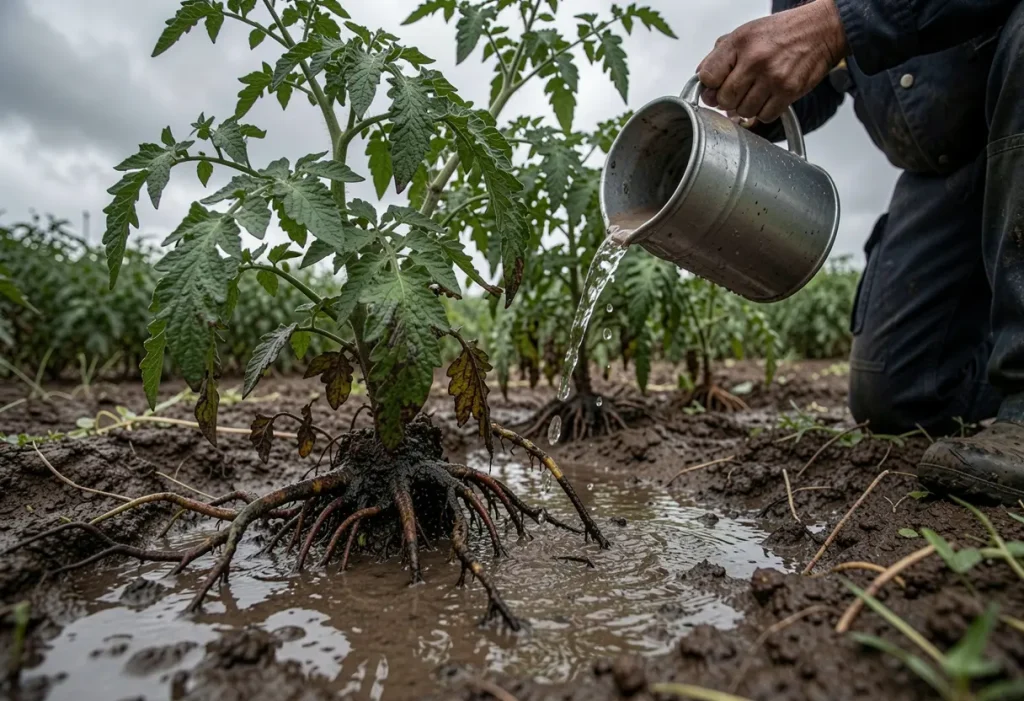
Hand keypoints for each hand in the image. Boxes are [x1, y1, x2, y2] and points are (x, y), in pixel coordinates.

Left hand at [696, 0, 847, 122]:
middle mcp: (755, 60)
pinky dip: (763, 112)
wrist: (820, 30)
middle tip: (735, 94)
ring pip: (743, 112)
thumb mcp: (744, 34)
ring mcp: (772, 77)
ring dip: (745, 108)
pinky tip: (767, 99)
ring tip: (753, 94)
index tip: (714, 88)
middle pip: (724, 100)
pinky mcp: (788, 91)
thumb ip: (719, 56)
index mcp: (739, 43)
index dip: (708, 87)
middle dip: (726, 101)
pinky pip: (764, 116)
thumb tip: (702, 79)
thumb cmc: (782, 32)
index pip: (708, 77)